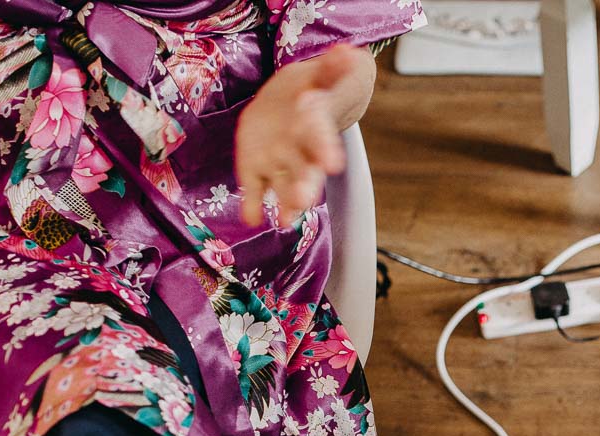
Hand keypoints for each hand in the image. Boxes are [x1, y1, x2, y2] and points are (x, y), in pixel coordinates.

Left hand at [235, 45, 369, 226]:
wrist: (288, 105)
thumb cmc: (307, 91)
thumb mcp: (318, 75)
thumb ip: (332, 67)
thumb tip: (349, 52)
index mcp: (315, 130)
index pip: (321, 139)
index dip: (326, 149)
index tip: (332, 163)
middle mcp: (301, 153)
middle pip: (305, 172)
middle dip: (305, 186)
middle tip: (304, 201)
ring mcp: (278, 163)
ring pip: (284, 185)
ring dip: (285, 202)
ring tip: (284, 220)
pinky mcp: (255, 168)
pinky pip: (255, 189)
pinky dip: (252, 204)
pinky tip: (251, 218)